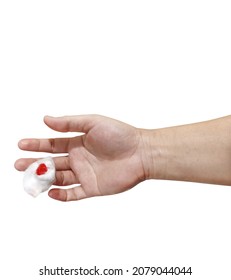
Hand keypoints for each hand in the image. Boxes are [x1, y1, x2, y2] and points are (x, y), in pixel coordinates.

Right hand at [15, 115, 145, 200]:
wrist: (141, 152)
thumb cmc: (119, 134)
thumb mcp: (92, 122)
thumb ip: (69, 123)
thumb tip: (45, 119)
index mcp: (78, 142)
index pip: (52, 144)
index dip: (36, 144)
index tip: (21, 144)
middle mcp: (79, 158)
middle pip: (52, 162)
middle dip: (34, 163)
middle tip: (18, 164)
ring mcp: (85, 174)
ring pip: (59, 178)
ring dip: (44, 178)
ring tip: (31, 177)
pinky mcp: (93, 188)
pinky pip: (74, 194)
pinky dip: (62, 195)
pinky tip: (51, 192)